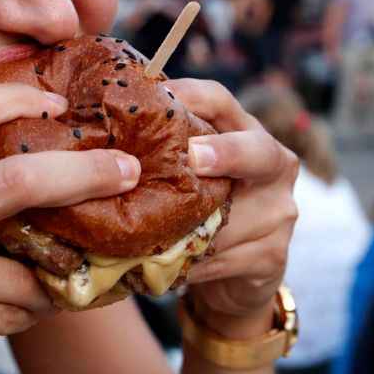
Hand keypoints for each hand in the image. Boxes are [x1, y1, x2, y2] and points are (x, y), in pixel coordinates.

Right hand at [0, 84, 142, 373]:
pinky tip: (11, 313)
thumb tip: (12, 164)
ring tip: (44, 278)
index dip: (15, 99)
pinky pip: (18, 310)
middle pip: (15, 181)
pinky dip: (30, 310)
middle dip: (84, 172)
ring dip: (50, 273)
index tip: (56, 104)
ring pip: (27, 266)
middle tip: (125, 170)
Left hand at [169, 79, 298, 336]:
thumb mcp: (186, 173)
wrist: (236, 277)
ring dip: (187, 223)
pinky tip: (158, 261)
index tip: (156, 100)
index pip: (221, 101)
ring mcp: (278, 213)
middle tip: (193, 157)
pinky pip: (223, 258)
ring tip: (146, 225)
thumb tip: (95, 137)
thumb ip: (161, 153)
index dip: (188, 97)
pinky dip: (187, 261)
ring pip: (233, 216)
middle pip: (257, 150)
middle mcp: (275, 166)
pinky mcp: (272, 257)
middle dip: (226, 153)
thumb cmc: (201, 209)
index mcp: (247, 132)